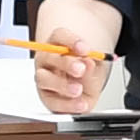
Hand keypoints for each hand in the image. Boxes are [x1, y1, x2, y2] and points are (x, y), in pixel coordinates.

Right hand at [29, 0, 120, 115]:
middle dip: (66, 63)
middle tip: (80, 69)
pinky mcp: (46, 97)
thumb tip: (89, 61)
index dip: (71, 41)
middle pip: (50, 56)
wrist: (86, 90)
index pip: (59, 36)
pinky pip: (52, 101)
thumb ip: (92, 62)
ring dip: (62, 85)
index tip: (85, 49)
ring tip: (78, 90)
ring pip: (44, 79)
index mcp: (58, 44)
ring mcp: (44, 78)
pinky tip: (80, 104)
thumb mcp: (96, 63)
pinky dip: (67, 104)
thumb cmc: (87, 71)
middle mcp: (47, 59)